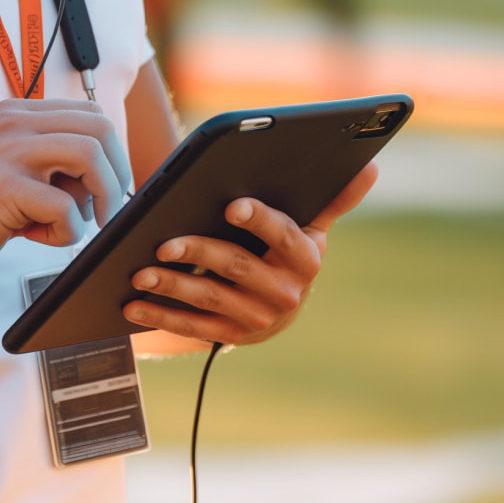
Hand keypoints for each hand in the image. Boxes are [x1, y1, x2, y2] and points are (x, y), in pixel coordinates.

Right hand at [0, 99, 131, 282]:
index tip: (106, 183)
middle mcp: (13, 123)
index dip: (111, 151)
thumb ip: (47, 160)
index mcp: (15, 113)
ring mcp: (8, 151)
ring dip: (100, 196)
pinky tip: (38, 236)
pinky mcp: (4, 187)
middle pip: (99, 127)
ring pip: (90, 155)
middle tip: (105, 206)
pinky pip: (66, 207)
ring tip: (79, 222)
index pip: (89, 112)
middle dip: (116, 172)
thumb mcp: (7, 165)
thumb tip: (101, 177)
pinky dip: (66, 231)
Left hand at [123, 163, 377, 345]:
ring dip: (172, 286)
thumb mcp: (309, 225)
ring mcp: (257, 318)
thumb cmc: (284, 249)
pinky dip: (159, 316)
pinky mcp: (230, 336)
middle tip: (163, 242)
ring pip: (210, 299)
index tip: (232, 205)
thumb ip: (332, 197)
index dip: (260, 221)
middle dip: (199, 253)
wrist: (277, 305)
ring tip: (141, 272)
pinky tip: (132, 305)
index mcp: (305, 257)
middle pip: (238, 267)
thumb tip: (371, 166)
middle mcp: (285, 292)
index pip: (284, 235)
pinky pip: (191, 326)